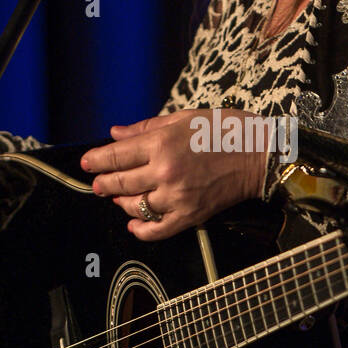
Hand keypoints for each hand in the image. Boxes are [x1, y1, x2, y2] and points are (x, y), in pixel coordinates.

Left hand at [80, 109, 268, 238]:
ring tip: (119, 198)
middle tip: (97, 184)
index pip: (116, 156)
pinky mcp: (190, 215)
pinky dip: (140, 229)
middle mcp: (165, 171)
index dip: (96, 160)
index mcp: (162, 143)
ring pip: (134, 207)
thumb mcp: (184, 118)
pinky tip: (133, 223)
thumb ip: (146, 127)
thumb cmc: (225, 131)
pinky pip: (157, 230)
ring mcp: (176, 196)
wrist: (260, 154)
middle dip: (103, 183)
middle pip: (120, 183)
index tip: (87, 163)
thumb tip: (116, 134)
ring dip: (121, 203)